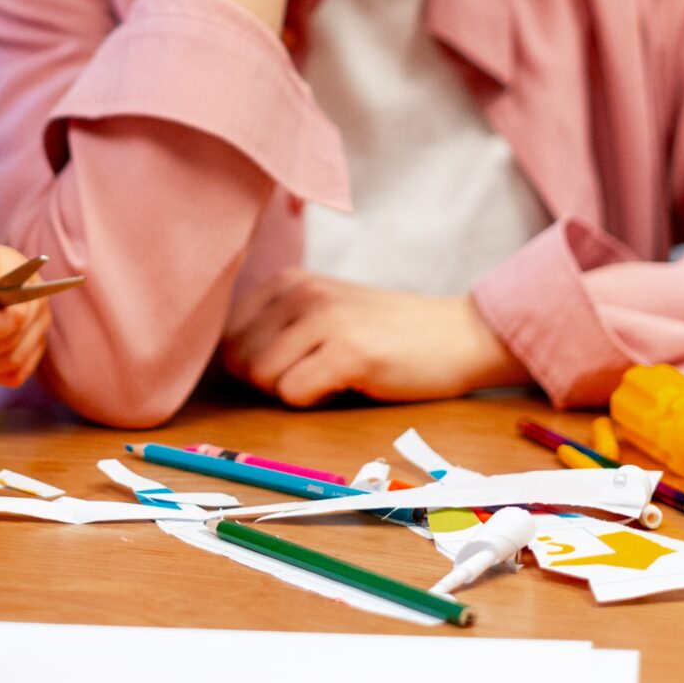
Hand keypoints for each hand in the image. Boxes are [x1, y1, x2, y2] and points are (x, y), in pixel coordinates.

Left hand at [219, 269, 525, 406]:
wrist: (458, 335)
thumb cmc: (388, 334)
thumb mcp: (324, 313)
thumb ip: (277, 328)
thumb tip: (225, 364)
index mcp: (289, 281)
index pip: (226, 335)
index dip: (251, 364)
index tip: (291, 364)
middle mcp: (301, 291)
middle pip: (239, 360)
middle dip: (270, 381)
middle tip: (317, 373)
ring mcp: (324, 318)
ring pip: (263, 378)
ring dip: (294, 392)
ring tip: (334, 376)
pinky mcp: (348, 350)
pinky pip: (294, 394)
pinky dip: (316, 402)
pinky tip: (349, 384)